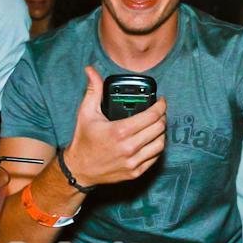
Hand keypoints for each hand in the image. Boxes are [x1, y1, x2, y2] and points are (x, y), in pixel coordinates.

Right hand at [63, 66, 166, 187]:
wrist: (79, 169)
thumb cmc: (84, 140)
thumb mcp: (86, 112)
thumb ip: (93, 90)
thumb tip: (91, 70)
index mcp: (120, 131)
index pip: (152, 116)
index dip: (161, 106)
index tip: (161, 101)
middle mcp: (129, 147)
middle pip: (159, 128)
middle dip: (162, 117)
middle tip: (159, 112)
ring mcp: (133, 161)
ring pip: (160, 144)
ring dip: (161, 133)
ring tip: (156, 126)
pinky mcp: (135, 172)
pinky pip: (154, 158)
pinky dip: (156, 147)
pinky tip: (151, 140)